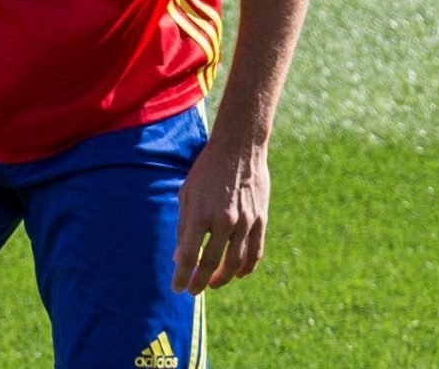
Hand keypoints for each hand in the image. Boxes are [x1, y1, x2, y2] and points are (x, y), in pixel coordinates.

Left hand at [171, 138, 269, 295]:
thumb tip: (179, 257)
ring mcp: (245, 222)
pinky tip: (237, 274)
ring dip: (223, 278)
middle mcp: (223, 221)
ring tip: (212, 283)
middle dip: (200, 282)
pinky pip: (255, 252)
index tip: (177, 288)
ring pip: (235, 263)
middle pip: (211, 263)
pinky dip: (246, 268)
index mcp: (200, 214)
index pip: (188, 255)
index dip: (182, 276)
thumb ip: (183, 226)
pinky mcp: (261, 219)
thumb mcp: (187, 194)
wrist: (238, 148)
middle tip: (193, 290)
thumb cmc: (206, 170)